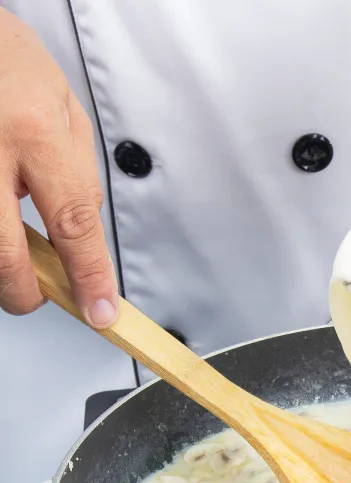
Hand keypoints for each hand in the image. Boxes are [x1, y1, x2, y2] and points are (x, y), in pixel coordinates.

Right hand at [0, 9, 117, 324]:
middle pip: (5, 256)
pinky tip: (1, 224)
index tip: (99, 310)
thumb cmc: (8, 62)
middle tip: (36, 295)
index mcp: (35, 133)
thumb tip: (82, 236)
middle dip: (24, 292)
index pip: (73, 225)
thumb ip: (77, 177)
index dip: (89, 277)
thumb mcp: (65, 111)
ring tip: (14, 251)